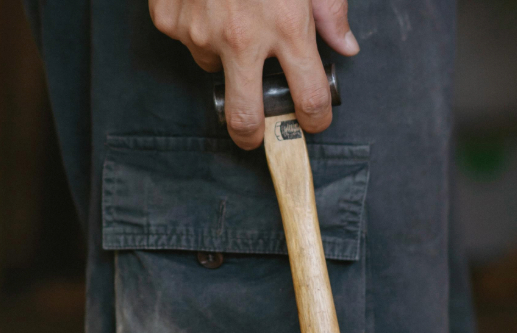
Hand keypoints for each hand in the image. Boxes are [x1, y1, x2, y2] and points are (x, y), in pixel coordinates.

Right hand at [149, 0, 358, 148]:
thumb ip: (330, 11)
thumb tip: (345, 45)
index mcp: (287, 27)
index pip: (310, 97)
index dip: (316, 118)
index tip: (313, 120)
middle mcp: (243, 37)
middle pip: (246, 118)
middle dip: (253, 137)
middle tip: (257, 134)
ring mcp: (201, 32)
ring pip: (215, 68)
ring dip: (226, 56)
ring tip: (233, 17)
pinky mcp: (171, 21)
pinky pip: (188, 41)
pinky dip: (199, 29)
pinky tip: (208, 2)